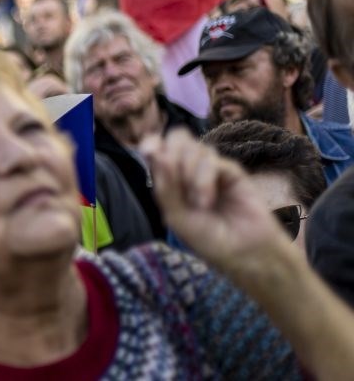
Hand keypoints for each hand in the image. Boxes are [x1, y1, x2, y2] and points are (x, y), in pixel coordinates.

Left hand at [142, 130, 289, 273]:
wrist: (241, 251)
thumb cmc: (206, 238)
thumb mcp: (176, 216)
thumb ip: (164, 186)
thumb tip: (155, 152)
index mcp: (171, 177)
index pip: (158, 147)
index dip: (152, 142)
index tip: (149, 152)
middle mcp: (190, 168)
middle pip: (177, 138)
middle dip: (172, 155)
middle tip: (175, 180)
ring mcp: (211, 168)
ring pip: (194, 147)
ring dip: (189, 174)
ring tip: (198, 203)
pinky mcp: (231, 171)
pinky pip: (212, 161)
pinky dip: (204, 180)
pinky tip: (207, 201)